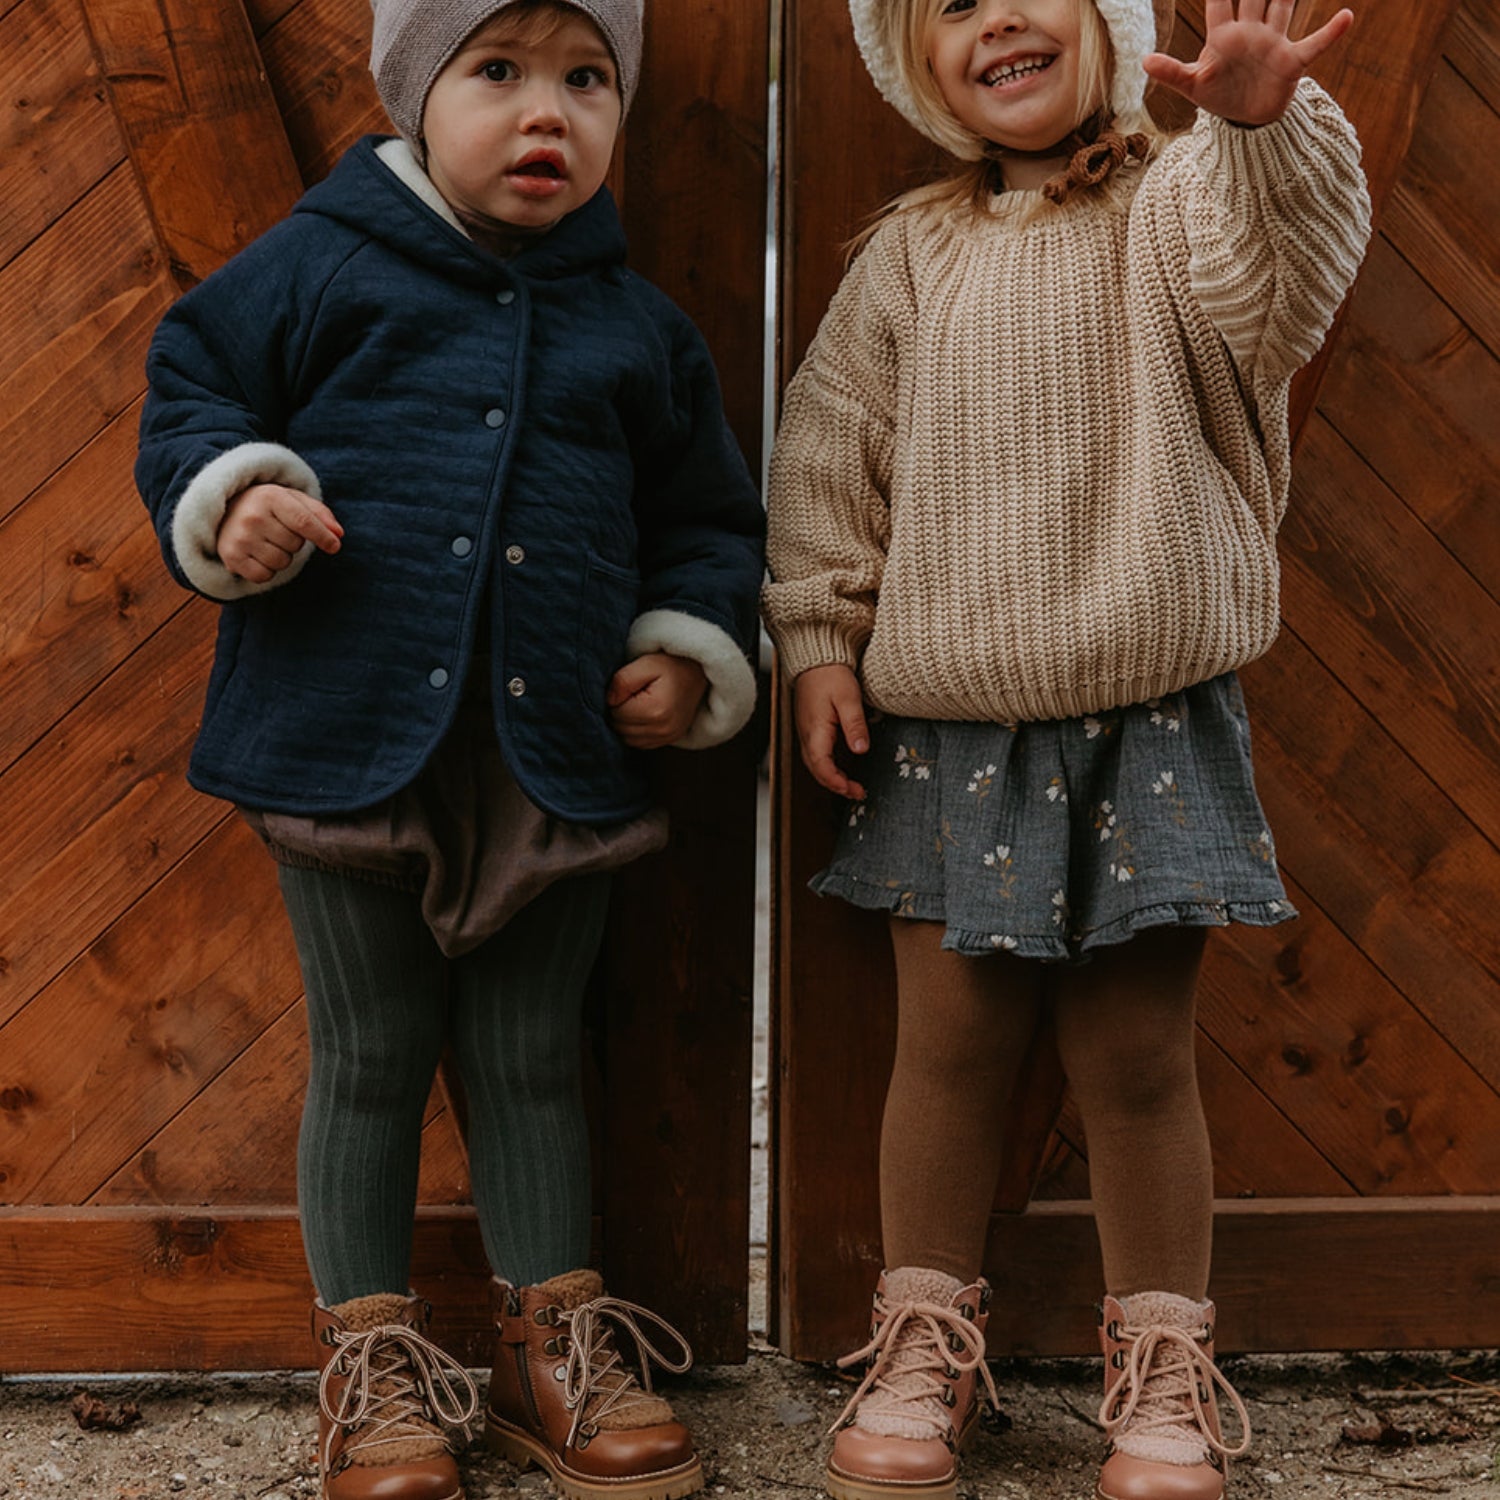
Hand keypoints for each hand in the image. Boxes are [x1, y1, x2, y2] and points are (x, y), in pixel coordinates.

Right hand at [217, 483, 343, 582]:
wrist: (225, 511)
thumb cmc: (268, 507)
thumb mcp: (294, 500)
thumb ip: (320, 514)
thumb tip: (338, 535)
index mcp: (270, 497)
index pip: (304, 522)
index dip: (323, 536)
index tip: (335, 546)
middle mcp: (253, 516)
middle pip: (295, 544)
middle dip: (294, 542)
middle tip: (278, 530)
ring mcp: (240, 538)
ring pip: (282, 562)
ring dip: (281, 557)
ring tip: (266, 542)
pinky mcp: (231, 557)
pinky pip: (264, 576)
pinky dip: (267, 571)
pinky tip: (257, 555)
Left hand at [607, 652, 708, 748]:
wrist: (697, 673)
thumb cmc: (670, 665)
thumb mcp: (645, 664)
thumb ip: (622, 681)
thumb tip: (609, 701)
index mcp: (655, 710)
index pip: (616, 714)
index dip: (615, 699)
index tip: (628, 687)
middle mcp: (663, 729)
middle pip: (621, 728)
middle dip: (619, 712)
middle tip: (631, 694)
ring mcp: (668, 737)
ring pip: (628, 739)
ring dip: (626, 724)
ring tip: (637, 704)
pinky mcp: (670, 739)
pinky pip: (641, 744)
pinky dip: (636, 732)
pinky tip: (643, 715)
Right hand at [793, 663, 869, 799]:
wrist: (816, 660)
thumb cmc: (830, 675)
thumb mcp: (848, 698)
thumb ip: (854, 725)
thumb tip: (861, 750)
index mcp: (815, 730)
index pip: (821, 766)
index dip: (836, 782)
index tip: (853, 789)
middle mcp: (807, 735)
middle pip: (817, 770)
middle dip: (836, 786)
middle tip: (859, 792)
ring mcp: (807, 733)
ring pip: (816, 765)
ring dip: (833, 778)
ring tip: (853, 786)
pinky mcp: (811, 730)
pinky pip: (817, 755)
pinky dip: (829, 767)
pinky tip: (843, 769)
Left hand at [1142, 0, 1352, 125]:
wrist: (1245, 118)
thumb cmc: (1219, 95)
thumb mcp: (1193, 86)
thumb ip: (1172, 72)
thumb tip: (1144, 61)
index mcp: (1223, 35)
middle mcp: (1251, 31)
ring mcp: (1273, 42)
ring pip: (1283, 5)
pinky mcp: (1290, 61)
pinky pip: (1313, 44)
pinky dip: (1330, 33)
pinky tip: (1346, 17)